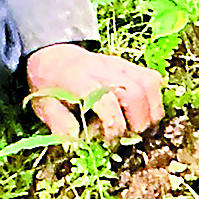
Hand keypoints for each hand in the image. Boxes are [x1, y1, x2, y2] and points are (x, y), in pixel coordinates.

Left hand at [25, 41, 165, 140]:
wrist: (53, 55)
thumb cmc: (48, 84)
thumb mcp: (43, 105)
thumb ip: (59, 123)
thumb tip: (75, 144)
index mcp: (78, 79)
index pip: (107, 101)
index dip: (114, 125)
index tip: (110, 140)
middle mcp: (103, 69)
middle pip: (135, 92)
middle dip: (138, 121)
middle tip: (129, 138)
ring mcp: (119, 65)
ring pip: (149, 83)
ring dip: (152, 111)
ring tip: (140, 128)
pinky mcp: (129, 66)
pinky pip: (152, 78)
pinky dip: (155, 98)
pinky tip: (144, 112)